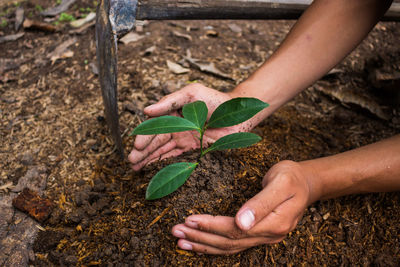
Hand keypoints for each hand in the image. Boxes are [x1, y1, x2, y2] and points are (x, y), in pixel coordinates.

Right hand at [128, 83, 252, 170]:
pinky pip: (177, 159)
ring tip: (136, 168)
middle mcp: (177, 128)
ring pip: (163, 151)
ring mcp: (185, 140)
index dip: (145, 137)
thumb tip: (146, 110)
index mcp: (173, 115)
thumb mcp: (191, 94)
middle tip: (131, 162)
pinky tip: (153, 170)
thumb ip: (169, 102)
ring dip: (149, 160)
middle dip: (143, 152)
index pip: (155, 127)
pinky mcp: (195, 151)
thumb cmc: (215, 99)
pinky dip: (165, 164)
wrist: (239, 114)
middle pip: (156, 142)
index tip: (137, 146)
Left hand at [171, 160, 319, 253]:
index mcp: (275, 223)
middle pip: (229, 242)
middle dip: (201, 237)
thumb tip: (241, 222)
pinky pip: (234, 245)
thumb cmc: (292, 177)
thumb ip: (262, 203)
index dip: (212, 226)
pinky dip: (215, 247)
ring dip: (204, 245)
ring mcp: (264, 238)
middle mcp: (269, 235)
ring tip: (181, 240)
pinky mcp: (259, 235)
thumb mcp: (281, 182)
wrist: (306, 183)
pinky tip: (199, 245)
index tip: (190, 220)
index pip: (236, 230)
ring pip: (230, 247)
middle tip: (176, 230)